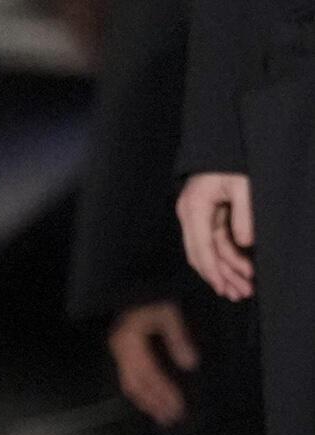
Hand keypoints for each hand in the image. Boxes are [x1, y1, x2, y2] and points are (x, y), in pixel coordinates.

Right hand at [107, 300, 198, 425]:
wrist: (133, 282)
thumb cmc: (151, 296)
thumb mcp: (168, 313)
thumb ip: (178, 339)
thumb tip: (190, 365)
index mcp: (129, 342)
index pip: (148, 374)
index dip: (163, 392)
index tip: (178, 406)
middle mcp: (120, 351)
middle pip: (136, 385)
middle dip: (154, 403)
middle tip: (171, 418)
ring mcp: (118, 352)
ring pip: (130, 384)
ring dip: (146, 401)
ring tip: (161, 415)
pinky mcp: (121, 351)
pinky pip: (128, 378)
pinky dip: (140, 392)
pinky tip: (150, 399)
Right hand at [178, 171, 254, 300]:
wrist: (224, 140)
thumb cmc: (232, 160)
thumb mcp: (243, 184)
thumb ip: (244, 214)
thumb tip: (244, 243)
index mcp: (194, 209)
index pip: (201, 249)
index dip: (214, 272)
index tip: (226, 288)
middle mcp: (190, 215)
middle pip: (201, 256)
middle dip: (221, 277)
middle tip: (241, 294)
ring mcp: (196, 216)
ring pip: (209, 252)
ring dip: (227, 271)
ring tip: (245, 287)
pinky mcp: (206, 215)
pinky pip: (215, 243)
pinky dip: (229, 257)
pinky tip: (242, 269)